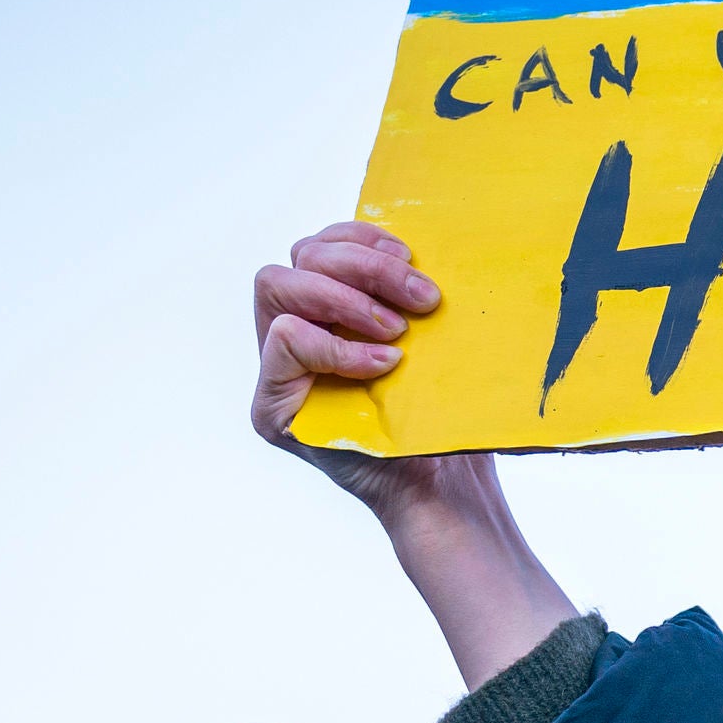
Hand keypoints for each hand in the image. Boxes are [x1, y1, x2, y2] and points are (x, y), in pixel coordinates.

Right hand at [250, 223, 580, 687]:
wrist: (450, 490)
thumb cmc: (449, 413)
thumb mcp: (433, 335)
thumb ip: (408, 288)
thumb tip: (422, 233)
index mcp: (330, 309)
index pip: (320, 243)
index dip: (362, 238)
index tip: (415, 261)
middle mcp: (293, 336)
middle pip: (298, 256)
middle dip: (362, 265)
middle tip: (421, 300)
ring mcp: (277, 372)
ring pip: (276, 286)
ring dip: (344, 298)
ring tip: (399, 333)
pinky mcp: (271, 408)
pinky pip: (284, 340)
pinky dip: (337, 344)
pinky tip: (385, 364)